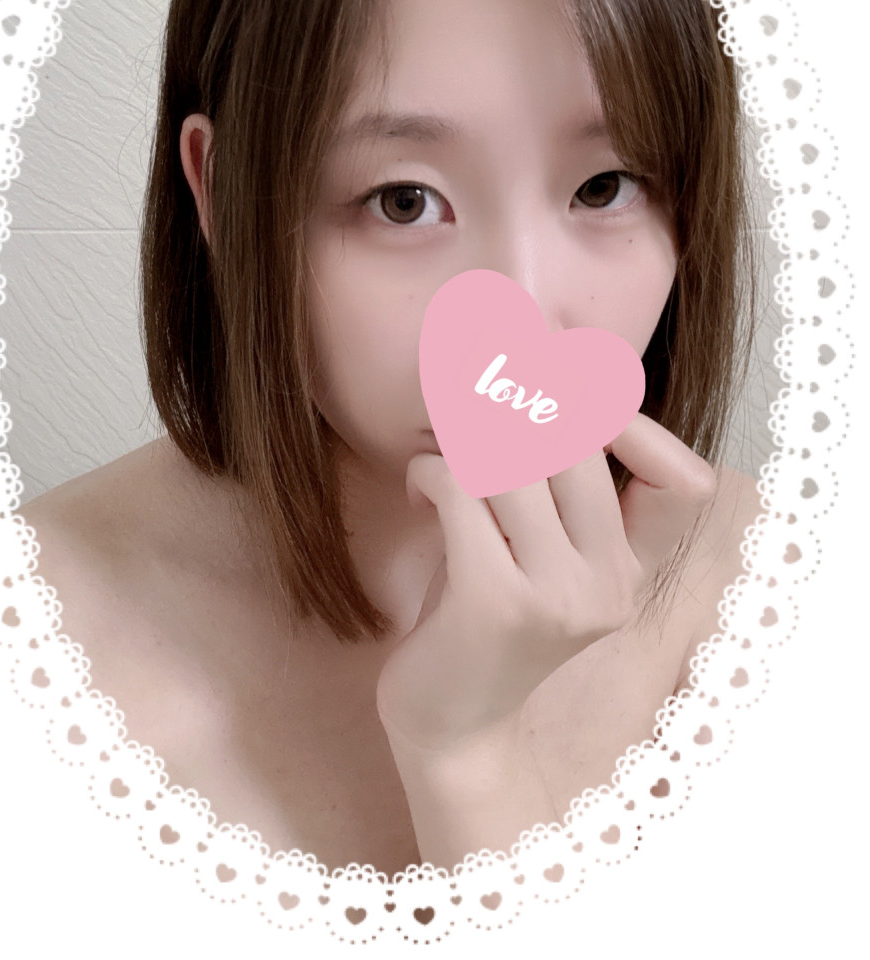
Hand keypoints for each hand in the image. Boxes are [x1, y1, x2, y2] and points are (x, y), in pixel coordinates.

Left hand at [375, 413, 716, 755]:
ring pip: (515, 459)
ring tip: (442, 462)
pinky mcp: (495, 603)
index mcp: (633, 570)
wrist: (449, 724)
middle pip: (579, 445)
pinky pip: (462, 489)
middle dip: (519, 407)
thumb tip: (545, 377)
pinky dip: (430, 473)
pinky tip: (418, 494)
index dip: (637, 425)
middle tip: (473, 405)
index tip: (571, 389)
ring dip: (463, 442)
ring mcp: (559, 597)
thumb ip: (558, 484)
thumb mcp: (539, 549)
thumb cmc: (486, 614)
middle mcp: (611, 585)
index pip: (684, 481)